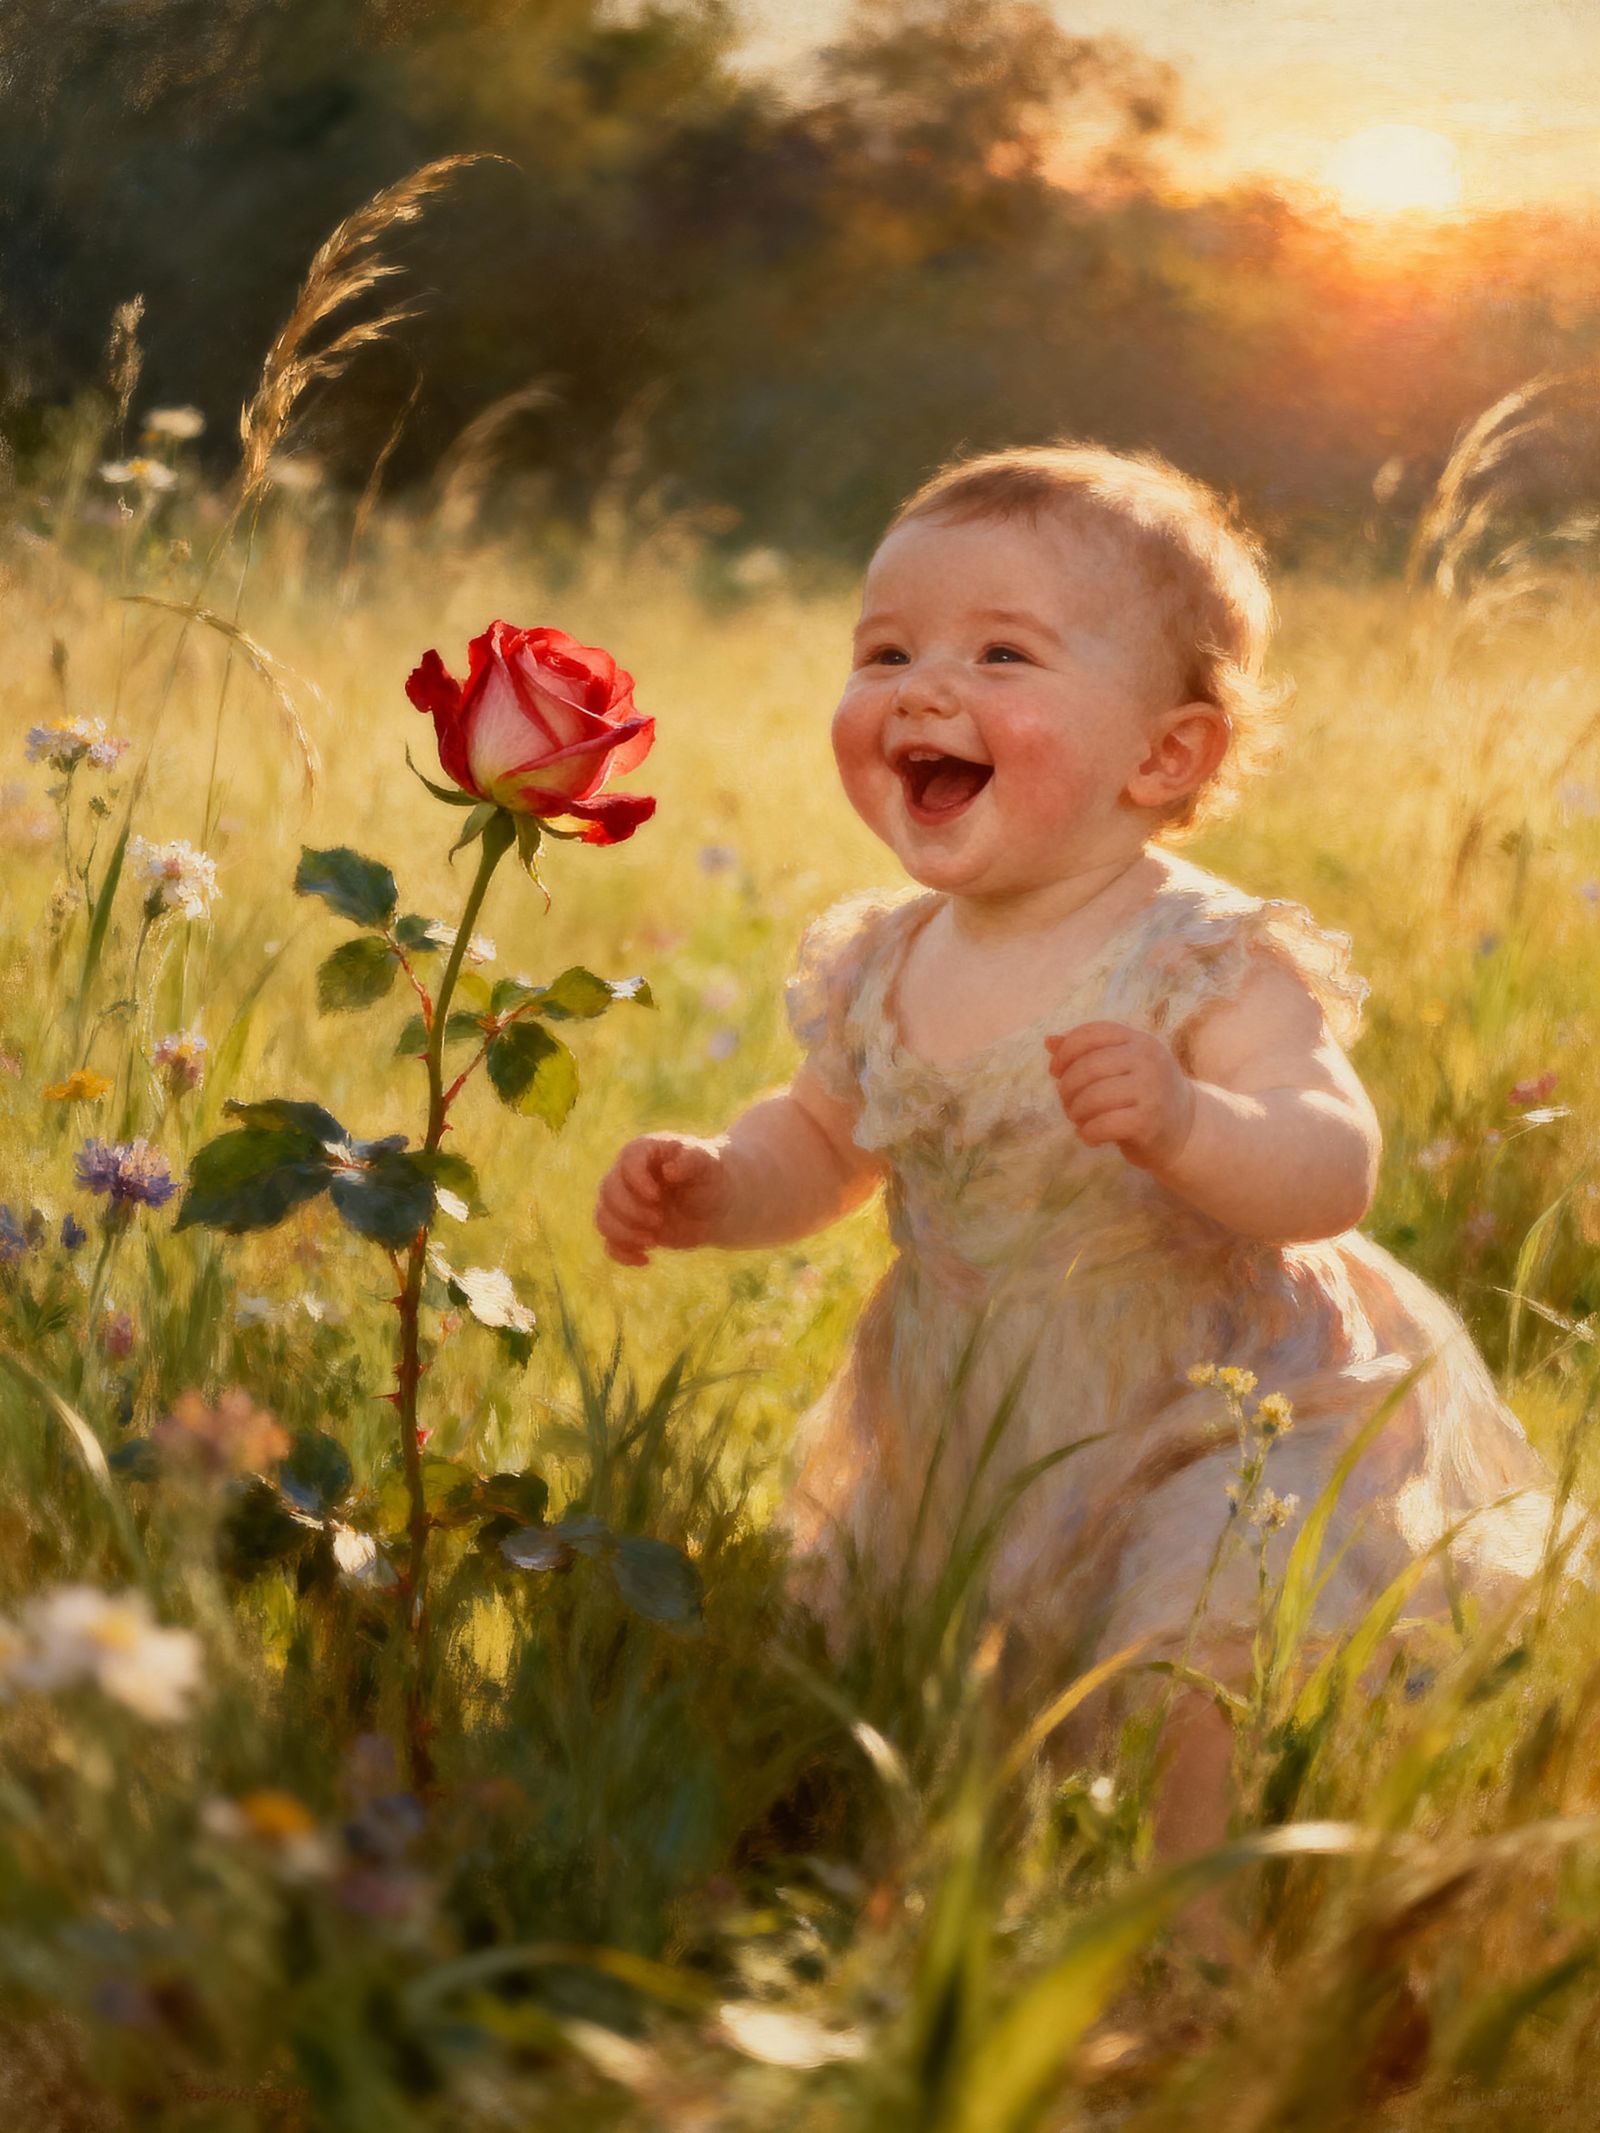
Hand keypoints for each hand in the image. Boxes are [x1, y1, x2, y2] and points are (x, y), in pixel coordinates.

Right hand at [594, 1134, 732, 1265]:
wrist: (716, 1204)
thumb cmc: (710, 1176)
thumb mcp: (707, 1163)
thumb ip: (690, 1161)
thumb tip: (669, 1171)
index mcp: (643, 1152)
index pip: (627, 1162)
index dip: (636, 1182)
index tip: (657, 1197)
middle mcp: (627, 1176)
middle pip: (608, 1192)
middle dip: (631, 1211)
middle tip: (659, 1220)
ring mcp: (625, 1203)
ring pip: (603, 1218)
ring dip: (623, 1233)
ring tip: (652, 1241)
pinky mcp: (628, 1228)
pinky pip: (609, 1243)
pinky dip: (621, 1254)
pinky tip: (645, 1259)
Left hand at [1046, 1020, 1196, 1170]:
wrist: (1186, 1130)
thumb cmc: (1145, 1094)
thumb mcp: (1123, 1066)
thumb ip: (1088, 1053)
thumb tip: (1048, 1041)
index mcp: (1139, 1041)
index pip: (1092, 1033)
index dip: (1066, 1051)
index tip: (1055, 1071)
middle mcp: (1148, 1060)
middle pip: (1088, 1066)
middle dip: (1068, 1088)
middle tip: (1067, 1103)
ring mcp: (1150, 1090)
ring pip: (1092, 1096)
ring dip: (1075, 1112)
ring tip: (1078, 1119)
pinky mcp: (1148, 1122)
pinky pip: (1102, 1125)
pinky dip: (1087, 1133)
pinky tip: (1090, 1137)